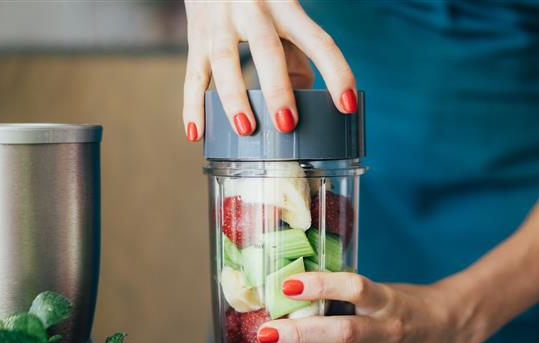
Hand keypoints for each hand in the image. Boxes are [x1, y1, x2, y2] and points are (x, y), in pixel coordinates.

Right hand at [183, 0, 356, 140]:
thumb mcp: (284, 13)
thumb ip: (296, 52)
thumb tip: (301, 94)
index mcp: (286, 6)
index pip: (318, 41)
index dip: (336, 72)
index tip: (347, 105)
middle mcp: (253, 10)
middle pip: (266, 49)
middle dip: (277, 88)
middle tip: (286, 123)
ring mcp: (220, 22)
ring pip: (224, 62)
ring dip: (235, 98)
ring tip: (246, 130)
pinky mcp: (195, 36)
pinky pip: (193, 75)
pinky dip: (192, 106)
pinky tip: (197, 133)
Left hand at [255, 272, 483, 342]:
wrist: (450, 326)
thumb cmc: (404, 302)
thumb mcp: (381, 290)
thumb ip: (344, 295)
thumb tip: (291, 292)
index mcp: (386, 300)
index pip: (354, 287)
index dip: (321, 285)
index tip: (288, 285)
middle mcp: (388, 329)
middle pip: (343, 331)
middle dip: (302, 332)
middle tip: (267, 330)